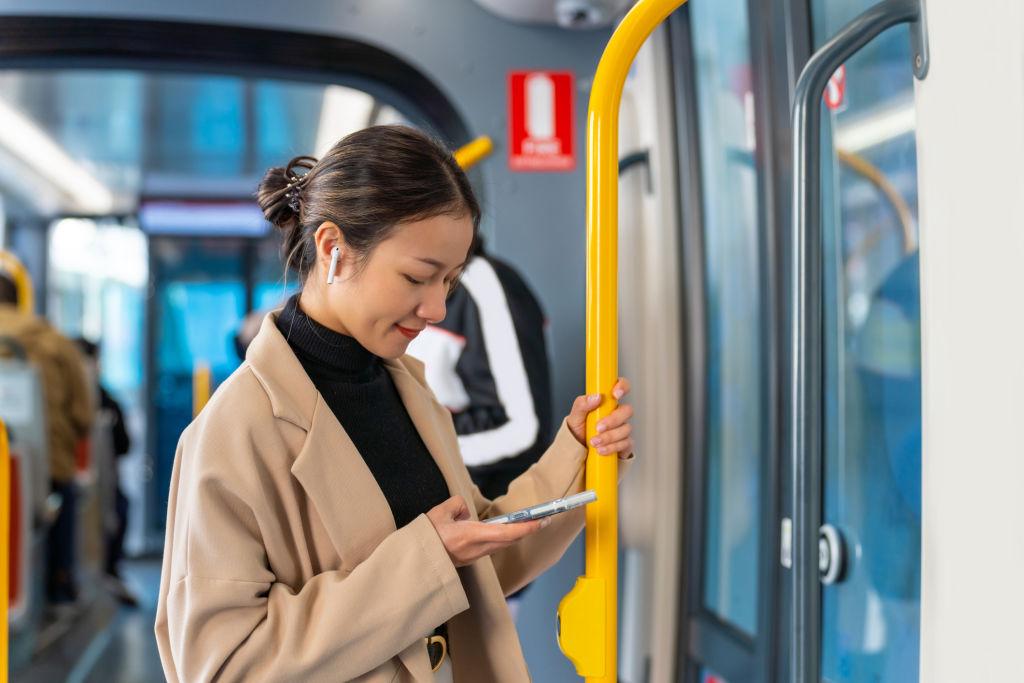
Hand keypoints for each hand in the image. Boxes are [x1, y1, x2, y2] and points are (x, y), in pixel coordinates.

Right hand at [426, 495, 547, 567]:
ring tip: (525, 524)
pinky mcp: (469, 560)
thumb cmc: (426, 538)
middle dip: (527, 530)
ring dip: (514, 535)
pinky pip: (491, 547)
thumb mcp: (440, 512)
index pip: (508, 532)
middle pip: (509, 540)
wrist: (415, 562)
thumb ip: (457, 505)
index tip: (542, 521)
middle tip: (542, 520)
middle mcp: (477, 549)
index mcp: (472, 536)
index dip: (528, 527)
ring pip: (501, 544)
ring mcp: (474, 557)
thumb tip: (465, 512)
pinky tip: (500, 532)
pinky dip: (500, 539)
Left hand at [565, 377, 633, 458]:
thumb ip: (582, 403)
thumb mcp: (575, 416)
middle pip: (627, 410)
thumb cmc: (579, 429)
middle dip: (613, 420)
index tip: (615, 394)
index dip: (623, 387)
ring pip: (626, 429)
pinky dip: (612, 447)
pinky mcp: (625, 443)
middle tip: (598, 427)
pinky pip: (625, 444)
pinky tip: (601, 450)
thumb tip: (596, 396)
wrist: (579, 450)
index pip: (621, 387)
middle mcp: (617, 414)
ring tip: (594, 442)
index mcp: (607, 402)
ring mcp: (622, 428)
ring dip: (609, 437)